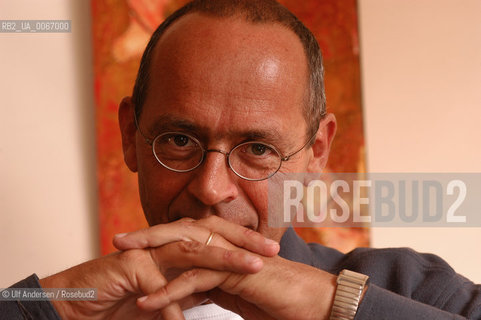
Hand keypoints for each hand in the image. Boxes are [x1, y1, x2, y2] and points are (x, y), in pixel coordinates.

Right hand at [39, 217, 277, 318]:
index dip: (243, 244)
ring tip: (252, 268)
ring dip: (223, 258)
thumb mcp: (164, 297)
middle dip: (242, 241)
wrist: (77, 303)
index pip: (214, 239)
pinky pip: (158, 283)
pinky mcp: (128, 268)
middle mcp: (163, 244)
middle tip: (272, 251)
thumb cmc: (119, 300)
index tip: (271, 253)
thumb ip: (187, 289)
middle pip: (208, 234)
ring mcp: (146, 252)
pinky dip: (174, 303)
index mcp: (174, 248)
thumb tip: (213, 290)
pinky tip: (185, 319)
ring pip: (190, 248)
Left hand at [134, 253, 336, 319]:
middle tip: (117, 239)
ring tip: (121, 259)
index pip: (185, 238)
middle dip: (147, 235)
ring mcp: (231, 255)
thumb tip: (192, 290)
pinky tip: (148, 302)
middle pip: (180, 232)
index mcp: (224, 247)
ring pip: (184, 249)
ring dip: (150, 255)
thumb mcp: (237, 292)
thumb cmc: (278, 299)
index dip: (158, 239)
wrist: (313, 304)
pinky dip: (169, 292)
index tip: (133, 246)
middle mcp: (226, 245)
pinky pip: (196, 279)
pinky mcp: (236, 272)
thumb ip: (215, 284)